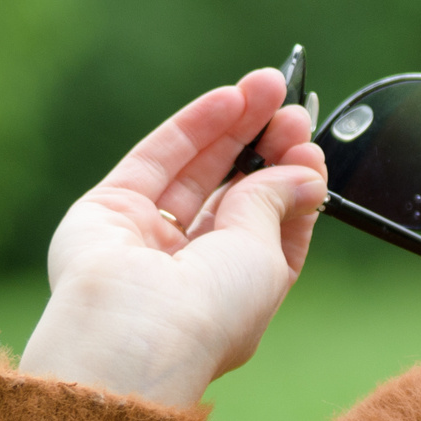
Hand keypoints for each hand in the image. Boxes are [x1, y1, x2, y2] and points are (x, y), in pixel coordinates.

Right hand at [20, 68, 327, 404]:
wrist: (133, 336)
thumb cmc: (210, 313)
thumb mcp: (264, 254)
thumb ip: (275, 203)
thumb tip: (303, 172)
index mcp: (236, 296)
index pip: (272, 230)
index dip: (292, 187)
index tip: (311, 152)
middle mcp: (189, 270)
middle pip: (234, 195)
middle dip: (266, 148)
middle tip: (292, 108)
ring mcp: (147, 240)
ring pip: (196, 171)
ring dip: (234, 126)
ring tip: (267, 85)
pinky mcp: (108, 212)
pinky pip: (157, 160)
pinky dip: (194, 127)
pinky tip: (228, 99)